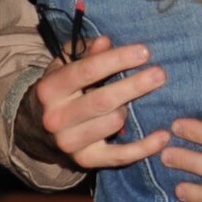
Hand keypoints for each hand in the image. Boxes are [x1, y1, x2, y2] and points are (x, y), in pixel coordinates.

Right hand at [13, 35, 170, 169]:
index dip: (117, 60)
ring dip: (129, 111)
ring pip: (113, 123)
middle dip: (135, 86)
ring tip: (133, 104)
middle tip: (160, 74)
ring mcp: (69, 142)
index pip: (86, 71)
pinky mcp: (85, 160)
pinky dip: (145, 147)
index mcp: (50, 89)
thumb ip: (84, 52)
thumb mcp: (65, 67)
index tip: (144, 51)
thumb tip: (105, 41)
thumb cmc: (61, 90)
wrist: (38, 130)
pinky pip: (120, 155)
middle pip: (102, 100)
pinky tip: (163, 136)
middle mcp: (56, 117)